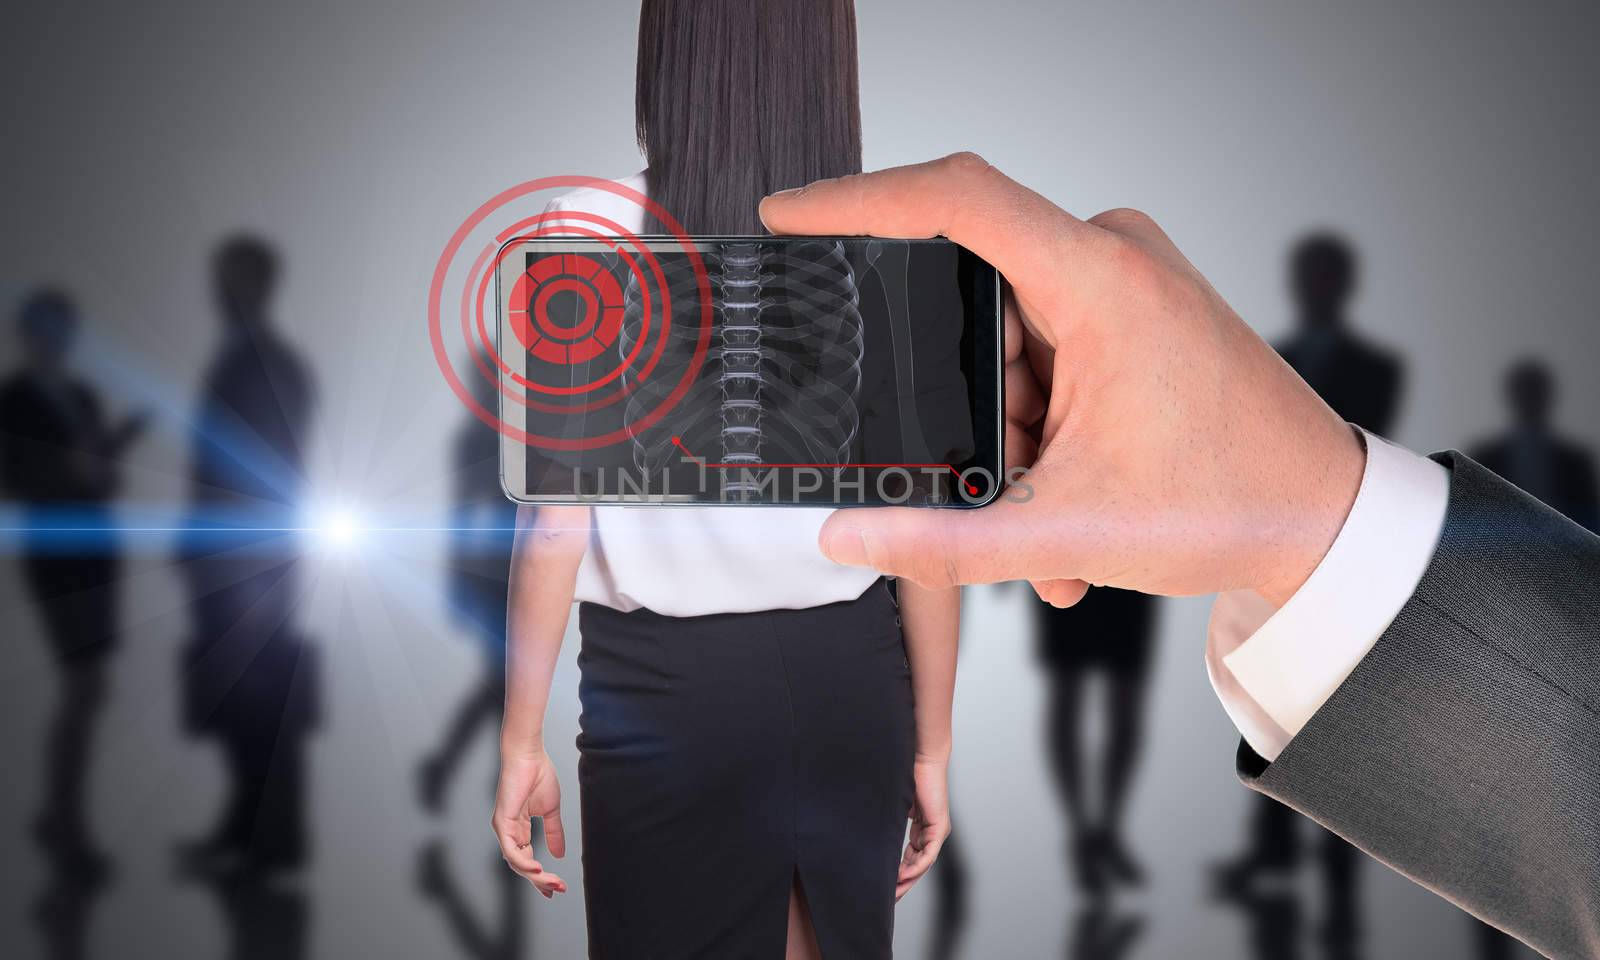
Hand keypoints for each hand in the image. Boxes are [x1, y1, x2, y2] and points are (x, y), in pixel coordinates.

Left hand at [491, 749, 567, 897]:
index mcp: (519, 830)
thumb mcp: (550, 811)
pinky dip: (523, 862)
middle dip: (540, 881)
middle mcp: (509, 832)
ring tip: (551, 882)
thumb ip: (553, 832)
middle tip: (556, 889)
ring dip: (534, 875)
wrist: (529, 756)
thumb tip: (559, 854)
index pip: (527, 860)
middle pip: (522, 865)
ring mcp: (503, 828)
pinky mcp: (501, 822)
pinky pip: (511, 850)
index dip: (539, 876)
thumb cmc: (538, 775)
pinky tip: (537, 868)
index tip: (554, 889)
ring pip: (516, 862)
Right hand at [760, 153, 1363, 606]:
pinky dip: (1041, 421)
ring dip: (1011, 430)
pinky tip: (1067, 490)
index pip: (954, 199)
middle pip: (973, 302)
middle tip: (1003, 477)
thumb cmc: (1233, 505)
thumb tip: (848, 538)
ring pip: (1008, 340)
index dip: (856, 200)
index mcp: (1101, 280)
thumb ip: (943, 543)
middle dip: (968, 403)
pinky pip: (1046, 349)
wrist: (1323, 521)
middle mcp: (1114, 257)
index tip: (789, 215)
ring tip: (1051, 510)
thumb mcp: (1067, 534)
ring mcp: (1127, 279)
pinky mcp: (1134, 307)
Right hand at [896, 754, 951, 900]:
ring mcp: (937, 830)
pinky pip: (928, 854)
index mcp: (921, 827)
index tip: (885, 886)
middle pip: (917, 865)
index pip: (910, 856)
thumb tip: (867, 827)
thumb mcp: (894, 802)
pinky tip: (904, 877)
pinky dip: (916, 867)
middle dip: (903, 883)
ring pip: (923, 864)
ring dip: (908, 879)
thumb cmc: (907, 772)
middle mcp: (931, 831)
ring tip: (893, 893)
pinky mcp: (939, 827)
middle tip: (888, 898)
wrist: (921, 756)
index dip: (898, 873)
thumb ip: (888, 818)